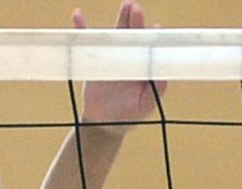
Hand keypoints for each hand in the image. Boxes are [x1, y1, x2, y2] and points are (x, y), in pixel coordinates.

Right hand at [74, 1, 167, 133]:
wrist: (104, 124)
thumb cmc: (129, 116)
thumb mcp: (146, 104)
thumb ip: (156, 90)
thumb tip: (164, 73)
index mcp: (144, 68)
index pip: (149, 48)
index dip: (152, 36)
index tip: (155, 27)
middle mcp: (130, 59)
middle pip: (134, 36)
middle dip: (136, 22)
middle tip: (136, 8)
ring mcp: (113, 58)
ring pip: (117, 34)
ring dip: (121, 19)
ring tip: (127, 5)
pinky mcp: (94, 61)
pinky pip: (88, 42)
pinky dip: (82, 29)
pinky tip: (78, 15)